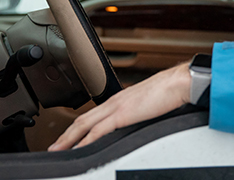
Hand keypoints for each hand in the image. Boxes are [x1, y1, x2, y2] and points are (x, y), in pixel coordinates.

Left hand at [48, 61, 191, 150]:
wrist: (179, 82)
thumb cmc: (170, 92)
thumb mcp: (149, 104)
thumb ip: (138, 112)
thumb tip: (137, 121)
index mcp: (120, 99)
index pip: (92, 115)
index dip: (77, 127)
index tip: (69, 138)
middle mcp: (114, 101)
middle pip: (82, 120)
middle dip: (66, 135)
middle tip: (54, 147)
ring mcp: (116, 107)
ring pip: (83, 125)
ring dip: (68, 139)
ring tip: (57, 150)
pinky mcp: (122, 114)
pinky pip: (97, 131)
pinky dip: (84, 141)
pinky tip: (77, 150)